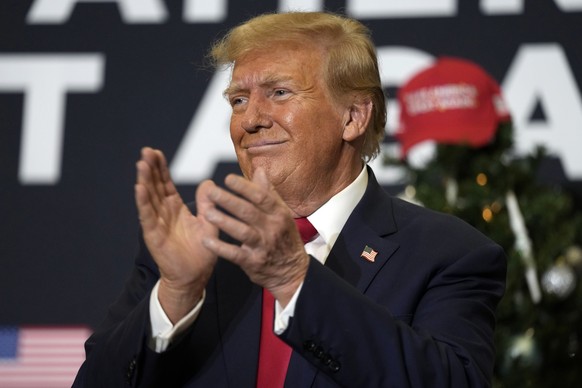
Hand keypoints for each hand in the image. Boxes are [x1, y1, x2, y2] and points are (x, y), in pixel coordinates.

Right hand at [134, 147, 217, 322]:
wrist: (195, 276)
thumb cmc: (202, 251)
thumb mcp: (209, 223)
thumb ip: (208, 203)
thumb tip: (209, 182)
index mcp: (175, 208)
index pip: (165, 184)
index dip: (161, 168)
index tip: (156, 152)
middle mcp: (163, 213)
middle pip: (154, 186)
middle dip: (150, 168)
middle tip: (146, 150)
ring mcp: (156, 223)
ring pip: (148, 198)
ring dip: (144, 180)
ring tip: (141, 163)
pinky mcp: (153, 235)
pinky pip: (147, 216)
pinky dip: (142, 202)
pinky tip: (139, 188)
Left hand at [200, 168, 308, 306]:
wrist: (292, 271)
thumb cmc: (283, 237)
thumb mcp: (281, 213)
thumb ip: (268, 192)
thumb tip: (259, 170)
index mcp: (279, 214)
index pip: (261, 197)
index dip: (244, 187)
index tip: (228, 179)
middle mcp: (272, 228)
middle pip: (249, 212)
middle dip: (229, 200)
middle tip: (211, 191)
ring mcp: (263, 246)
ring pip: (242, 232)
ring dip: (224, 221)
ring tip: (207, 212)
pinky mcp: (253, 262)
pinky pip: (235, 254)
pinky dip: (220, 248)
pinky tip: (206, 240)